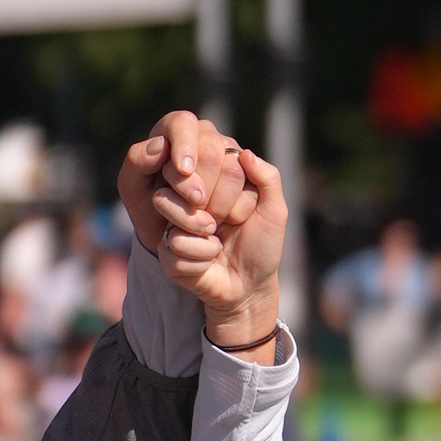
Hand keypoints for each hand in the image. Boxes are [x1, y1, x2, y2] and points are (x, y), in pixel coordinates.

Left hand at [119, 107, 240, 265]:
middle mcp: (205, 136)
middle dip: (200, 181)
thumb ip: (137, 162)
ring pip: (233, 167)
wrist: (171, 233)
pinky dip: (234, 207)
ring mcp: (229, 153)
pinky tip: (220, 218)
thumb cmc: (148, 205)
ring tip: (202, 215)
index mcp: (175, 130)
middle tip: (191, 204)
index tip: (183, 170)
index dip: (185, 145)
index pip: (183, 123)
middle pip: (211, 147)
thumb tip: (159, 146)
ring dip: (216, 198)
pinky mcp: (247, 175)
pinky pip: (249, 186)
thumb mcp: (132, 187)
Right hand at [122, 111, 286, 347]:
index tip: (246, 211)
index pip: (215, 162)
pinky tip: (208, 263)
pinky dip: (201, 257)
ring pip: (171, 206)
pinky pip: (175, 242)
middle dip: (221, 208)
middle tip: (231, 225)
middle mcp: (192, 195)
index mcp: (216, 180)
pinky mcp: (166, 248)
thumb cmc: (261, 246)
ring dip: (204, 231)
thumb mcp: (274, 211)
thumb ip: (268, 178)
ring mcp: (175, 221)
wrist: (249, 287)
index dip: (235, 190)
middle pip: (191, 180)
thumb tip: (245, 153)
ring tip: (218, 243)